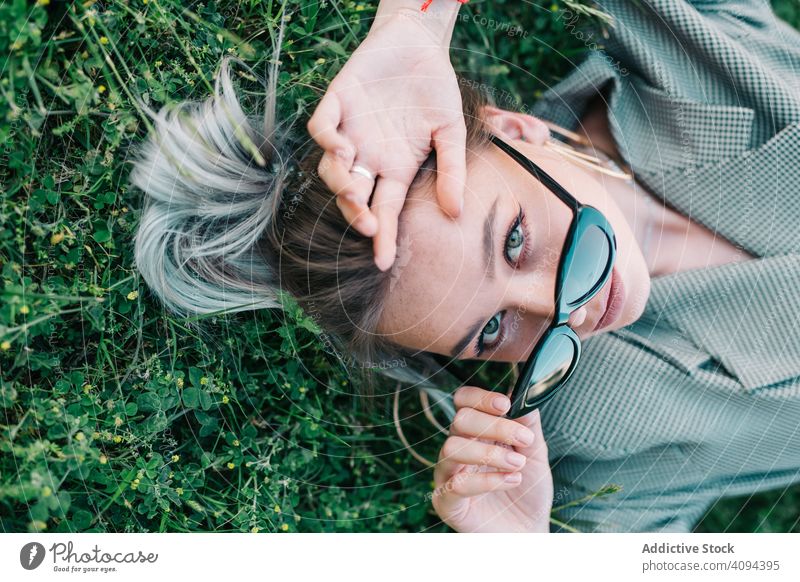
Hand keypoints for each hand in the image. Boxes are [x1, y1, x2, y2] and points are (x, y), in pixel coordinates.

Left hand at [307, 10, 466, 270]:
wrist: (420, 43)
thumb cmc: (436, 90)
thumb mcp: (451, 131)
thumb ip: (452, 169)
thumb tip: (455, 213)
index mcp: (396, 167)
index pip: (386, 211)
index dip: (384, 237)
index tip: (384, 261)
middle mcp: (370, 156)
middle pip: (354, 196)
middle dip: (356, 214)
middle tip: (366, 225)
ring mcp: (351, 131)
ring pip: (331, 169)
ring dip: (339, 183)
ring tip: (352, 190)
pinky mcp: (337, 102)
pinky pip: (322, 127)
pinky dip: (327, 140)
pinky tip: (342, 148)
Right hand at [431, 386, 553, 532]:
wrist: (529, 534)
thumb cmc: (528, 493)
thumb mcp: (536, 454)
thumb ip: (528, 425)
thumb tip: (523, 394)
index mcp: (475, 433)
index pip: (463, 401)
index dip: (480, 397)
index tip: (507, 404)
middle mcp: (458, 450)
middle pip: (459, 420)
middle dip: (495, 426)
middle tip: (523, 441)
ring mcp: (448, 475)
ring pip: (452, 447)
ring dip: (490, 453)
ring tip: (518, 465)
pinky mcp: (447, 502)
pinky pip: (455, 484)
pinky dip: (486, 480)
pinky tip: (511, 481)